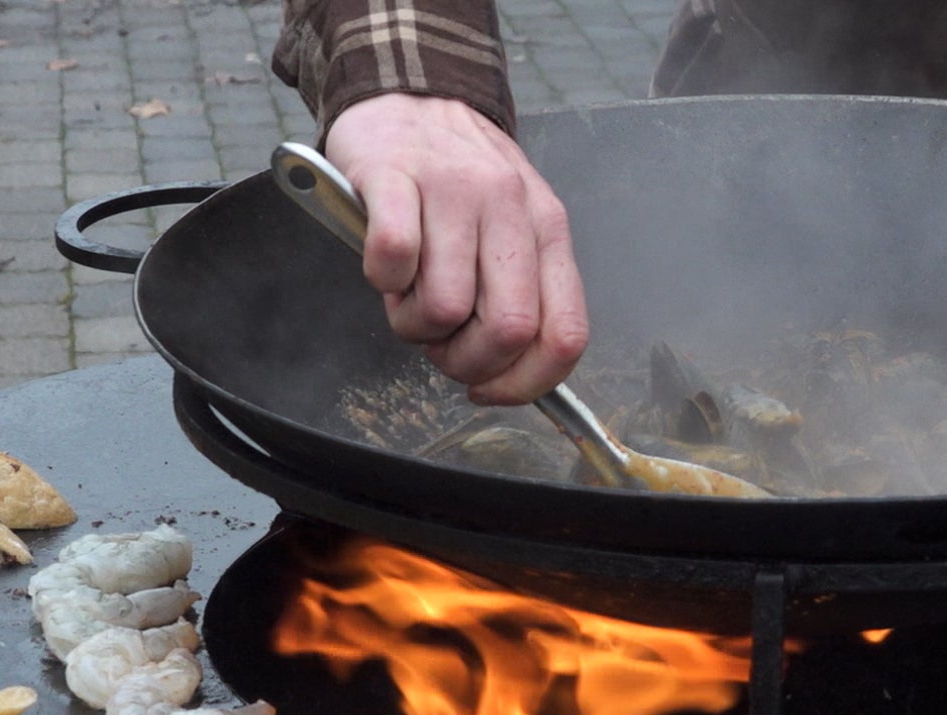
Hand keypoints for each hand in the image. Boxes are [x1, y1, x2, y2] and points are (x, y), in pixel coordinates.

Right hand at [323, 94, 589, 404]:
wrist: (407, 94)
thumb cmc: (455, 180)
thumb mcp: (510, 228)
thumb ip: (519, 293)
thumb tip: (510, 377)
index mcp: (547, 231)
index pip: (565, 335)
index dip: (525, 384)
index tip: (487, 388)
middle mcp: (510, 208)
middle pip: (510, 331)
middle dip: (465, 363)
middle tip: (438, 344)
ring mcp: (454, 190)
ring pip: (444, 308)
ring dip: (413, 325)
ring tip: (405, 294)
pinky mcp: (394, 177)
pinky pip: (393, 259)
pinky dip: (381, 279)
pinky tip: (384, 265)